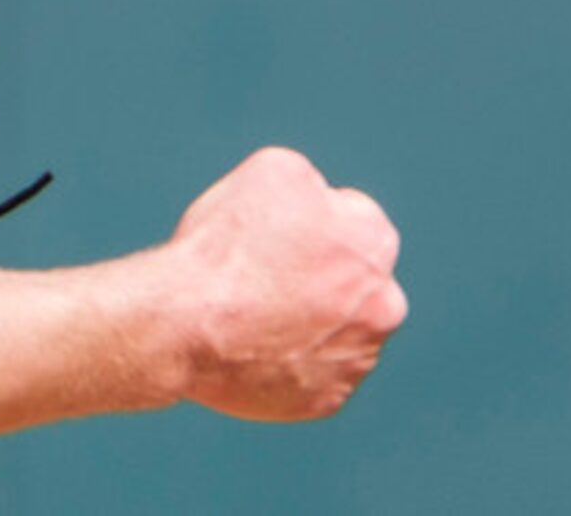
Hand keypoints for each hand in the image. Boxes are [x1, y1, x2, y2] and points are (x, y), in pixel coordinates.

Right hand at [162, 146, 407, 421]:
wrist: (187, 324)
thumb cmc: (225, 245)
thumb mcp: (273, 170)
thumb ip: (312, 182)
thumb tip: (320, 200)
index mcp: (375, 242)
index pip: (351, 220)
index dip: (306, 220)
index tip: (272, 231)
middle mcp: (383, 305)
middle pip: (354, 281)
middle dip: (321, 275)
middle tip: (264, 273)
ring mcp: (357, 360)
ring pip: (336, 331)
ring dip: (306, 321)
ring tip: (250, 313)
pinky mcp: (327, 400)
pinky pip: (312, 374)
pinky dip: (288, 361)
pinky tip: (250, 346)